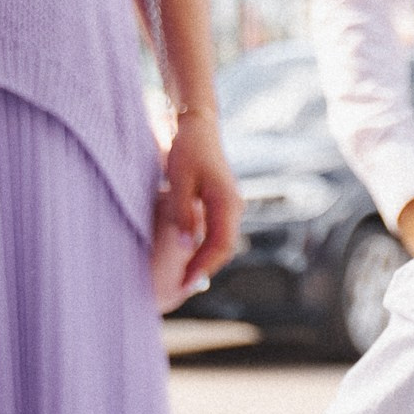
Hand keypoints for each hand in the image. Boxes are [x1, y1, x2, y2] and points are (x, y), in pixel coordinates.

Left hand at [157, 108, 242, 288]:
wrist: (197, 126)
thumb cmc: (187, 150)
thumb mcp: (180, 181)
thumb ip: (183, 214)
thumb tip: (187, 246)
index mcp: (227, 203)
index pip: (219, 245)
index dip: (203, 266)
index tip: (186, 282)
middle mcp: (234, 207)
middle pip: (224, 248)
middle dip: (205, 268)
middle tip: (184, 287)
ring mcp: (230, 205)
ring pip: (222, 241)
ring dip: (205, 259)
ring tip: (185, 276)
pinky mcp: (222, 203)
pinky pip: (218, 231)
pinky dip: (205, 246)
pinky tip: (189, 254)